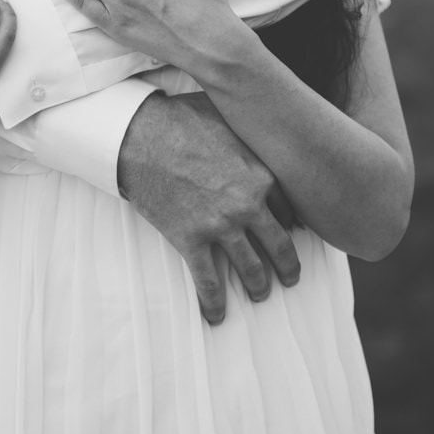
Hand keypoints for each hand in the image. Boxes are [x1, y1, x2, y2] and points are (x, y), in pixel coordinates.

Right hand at [118, 91, 300, 324]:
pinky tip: (217, 317)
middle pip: (279, 245)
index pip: (289, 210)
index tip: (294, 234)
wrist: (140, 135)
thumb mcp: (229, 116)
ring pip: (249, 268)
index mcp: (262, 175)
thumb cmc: (182, 118)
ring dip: (257, 286)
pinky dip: (214, 304)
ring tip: (260, 295)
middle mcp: (248, 206)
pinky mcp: (190, 240)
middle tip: (291, 277)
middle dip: (287, 265)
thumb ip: (250, 129)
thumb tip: (264, 120)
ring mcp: (220, 226)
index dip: (292, 225)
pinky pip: (208, 282)